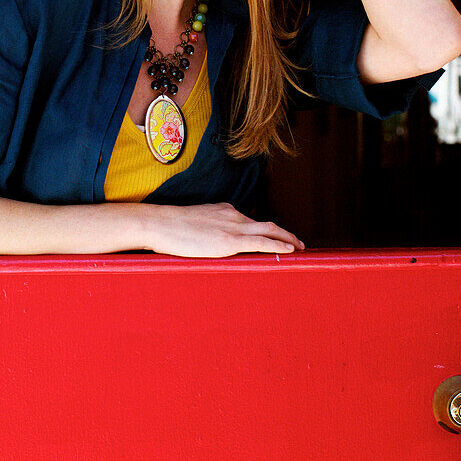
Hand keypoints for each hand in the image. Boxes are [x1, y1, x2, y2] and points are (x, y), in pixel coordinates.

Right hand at [144, 202, 304, 257]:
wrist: (160, 223)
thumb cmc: (168, 227)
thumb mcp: (193, 224)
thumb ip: (205, 230)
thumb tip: (206, 242)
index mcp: (223, 210)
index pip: (251, 221)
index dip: (267, 231)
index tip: (276, 238)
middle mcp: (232, 215)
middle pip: (267, 223)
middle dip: (286, 233)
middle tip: (298, 244)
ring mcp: (232, 226)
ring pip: (269, 230)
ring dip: (288, 239)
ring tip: (300, 249)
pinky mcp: (229, 240)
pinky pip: (261, 241)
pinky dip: (278, 244)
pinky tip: (290, 250)